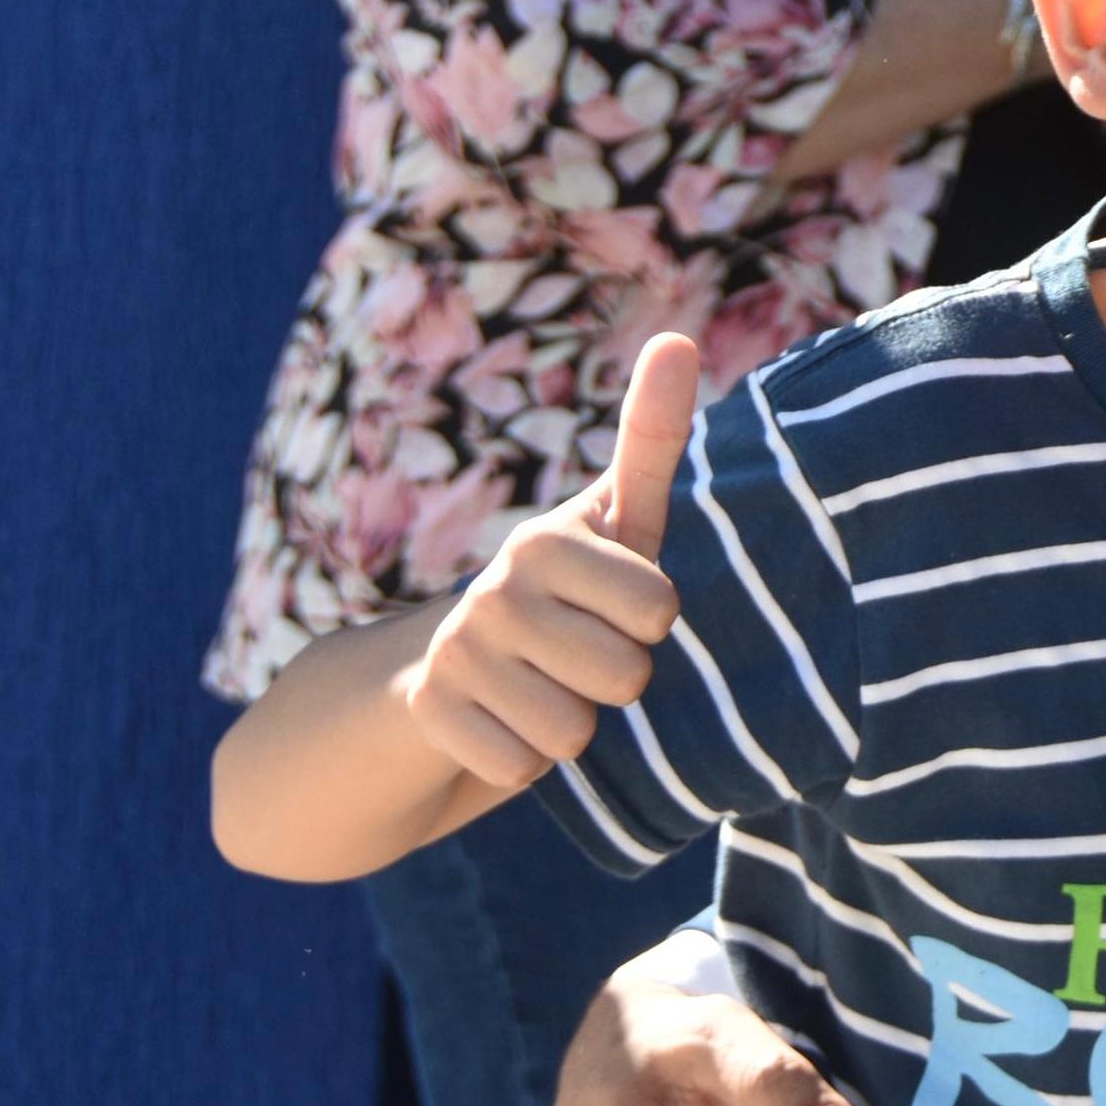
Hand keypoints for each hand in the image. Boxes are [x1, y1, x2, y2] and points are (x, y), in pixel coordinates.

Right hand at [400, 334, 693, 789]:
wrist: (447, 672)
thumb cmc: (570, 591)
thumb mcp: (619, 522)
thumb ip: (652, 437)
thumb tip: (678, 334)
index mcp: (550, 538)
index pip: (660, 611)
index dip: (654, 624)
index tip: (620, 606)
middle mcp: (495, 586)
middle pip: (624, 678)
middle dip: (618, 685)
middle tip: (583, 658)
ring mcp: (456, 650)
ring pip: (573, 733)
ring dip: (572, 730)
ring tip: (545, 690)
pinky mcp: (427, 713)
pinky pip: (521, 770)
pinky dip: (524, 764)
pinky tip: (504, 726)